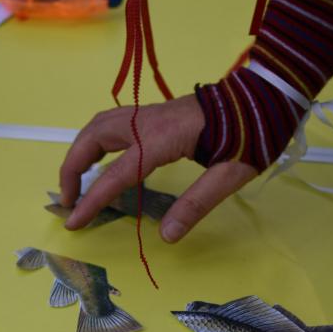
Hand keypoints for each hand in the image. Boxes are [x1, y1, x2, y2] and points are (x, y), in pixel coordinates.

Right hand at [59, 96, 257, 242]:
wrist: (264, 95)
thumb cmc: (251, 133)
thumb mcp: (230, 175)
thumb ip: (196, 204)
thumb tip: (167, 236)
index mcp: (160, 139)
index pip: (114, 174)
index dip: (91, 201)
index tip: (73, 222)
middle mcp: (146, 122)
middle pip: (91, 139)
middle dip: (71, 169)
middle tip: (68, 201)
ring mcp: (148, 114)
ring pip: (98, 126)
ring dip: (80, 151)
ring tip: (77, 181)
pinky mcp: (155, 113)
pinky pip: (112, 124)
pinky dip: (94, 141)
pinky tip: (101, 159)